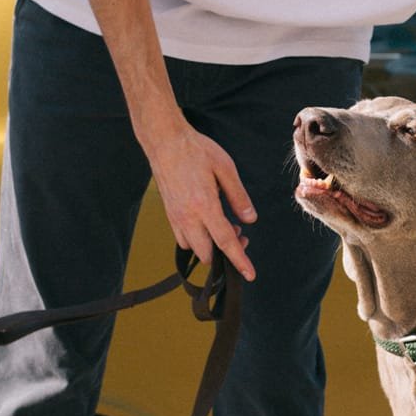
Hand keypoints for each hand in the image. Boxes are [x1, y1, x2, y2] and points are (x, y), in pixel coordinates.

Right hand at [145, 116, 256, 281]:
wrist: (165, 141)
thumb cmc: (196, 150)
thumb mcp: (225, 168)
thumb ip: (238, 197)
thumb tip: (250, 219)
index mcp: (204, 206)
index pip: (225, 242)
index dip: (239, 260)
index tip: (249, 275)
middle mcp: (187, 217)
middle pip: (207, 254)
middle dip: (225, 253)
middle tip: (240, 234)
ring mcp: (175, 217)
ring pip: (193, 248)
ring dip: (209, 246)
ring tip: (223, 225)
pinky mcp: (168, 214)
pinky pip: (182, 238)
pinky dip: (197, 239)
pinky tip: (206, 221)